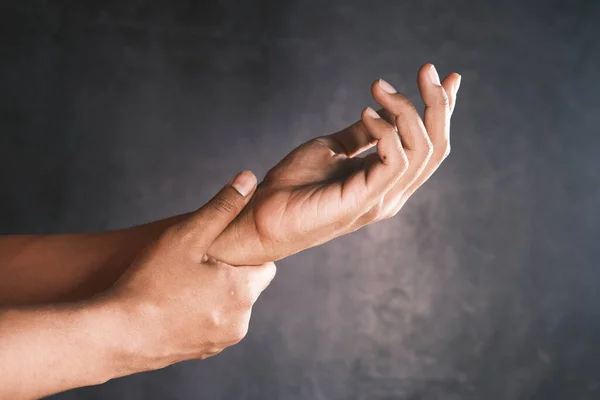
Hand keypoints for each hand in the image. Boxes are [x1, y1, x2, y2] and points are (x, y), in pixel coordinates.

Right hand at [106, 171, 275, 368]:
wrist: (115, 336)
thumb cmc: (150, 284)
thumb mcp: (186, 236)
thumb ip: (222, 207)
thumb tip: (248, 179)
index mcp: (244, 291)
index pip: (265, 264)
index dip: (243, 253)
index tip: (218, 248)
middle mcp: (241, 320)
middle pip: (247, 286)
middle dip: (229, 273)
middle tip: (195, 263)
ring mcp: (222, 341)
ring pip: (230, 306)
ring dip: (216, 295)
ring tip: (181, 284)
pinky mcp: (203, 353)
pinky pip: (213, 325)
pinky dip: (201, 314)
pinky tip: (174, 305)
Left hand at [209, 64, 460, 264]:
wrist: (261, 217)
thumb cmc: (293, 186)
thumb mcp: (332, 150)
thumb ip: (361, 135)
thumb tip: (380, 110)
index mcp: (387, 181)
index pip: (430, 145)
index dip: (443, 110)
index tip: (448, 76)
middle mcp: (392, 192)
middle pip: (436, 147)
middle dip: (437, 103)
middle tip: (426, 69)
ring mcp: (381, 199)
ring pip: (422, 151)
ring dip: (407, 110)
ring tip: (380, 87)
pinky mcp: (363, 201)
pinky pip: (394, 161)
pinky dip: (386, 130)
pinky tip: (366, 112)